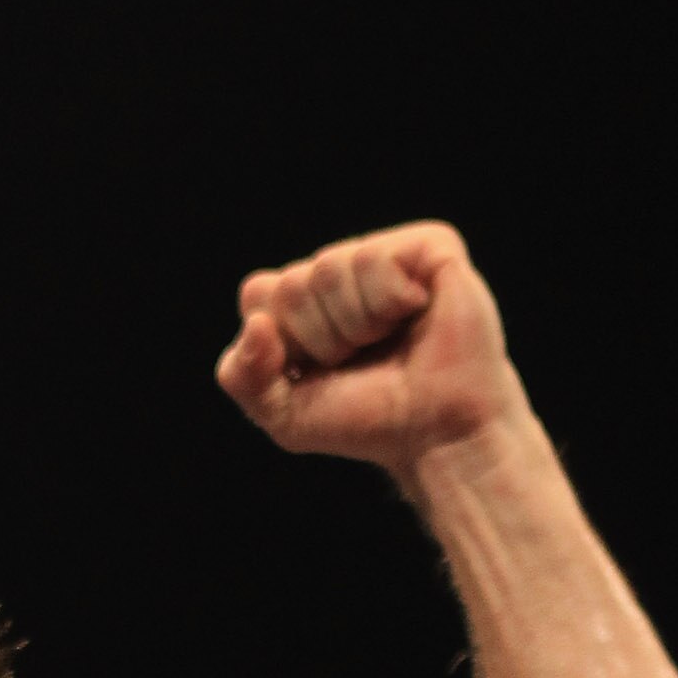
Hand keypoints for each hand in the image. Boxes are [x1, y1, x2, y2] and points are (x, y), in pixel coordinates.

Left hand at [215, 222, 522, 477]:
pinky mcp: (428, 245)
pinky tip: (416, 314)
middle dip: (319, 338)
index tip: (316, 372)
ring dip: (356, 324)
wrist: (434, 432)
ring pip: (331, 267)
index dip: (282, 343)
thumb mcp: (284, 415)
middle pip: (292, 284)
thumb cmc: (366, 421)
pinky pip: (375, 259)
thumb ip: (243, 376)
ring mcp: (384, 255)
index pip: (258, 294)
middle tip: (359, 360)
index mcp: (303, 301)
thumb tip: (255, 322)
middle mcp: (341, 271)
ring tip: (388, 341)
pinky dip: (388, 301)